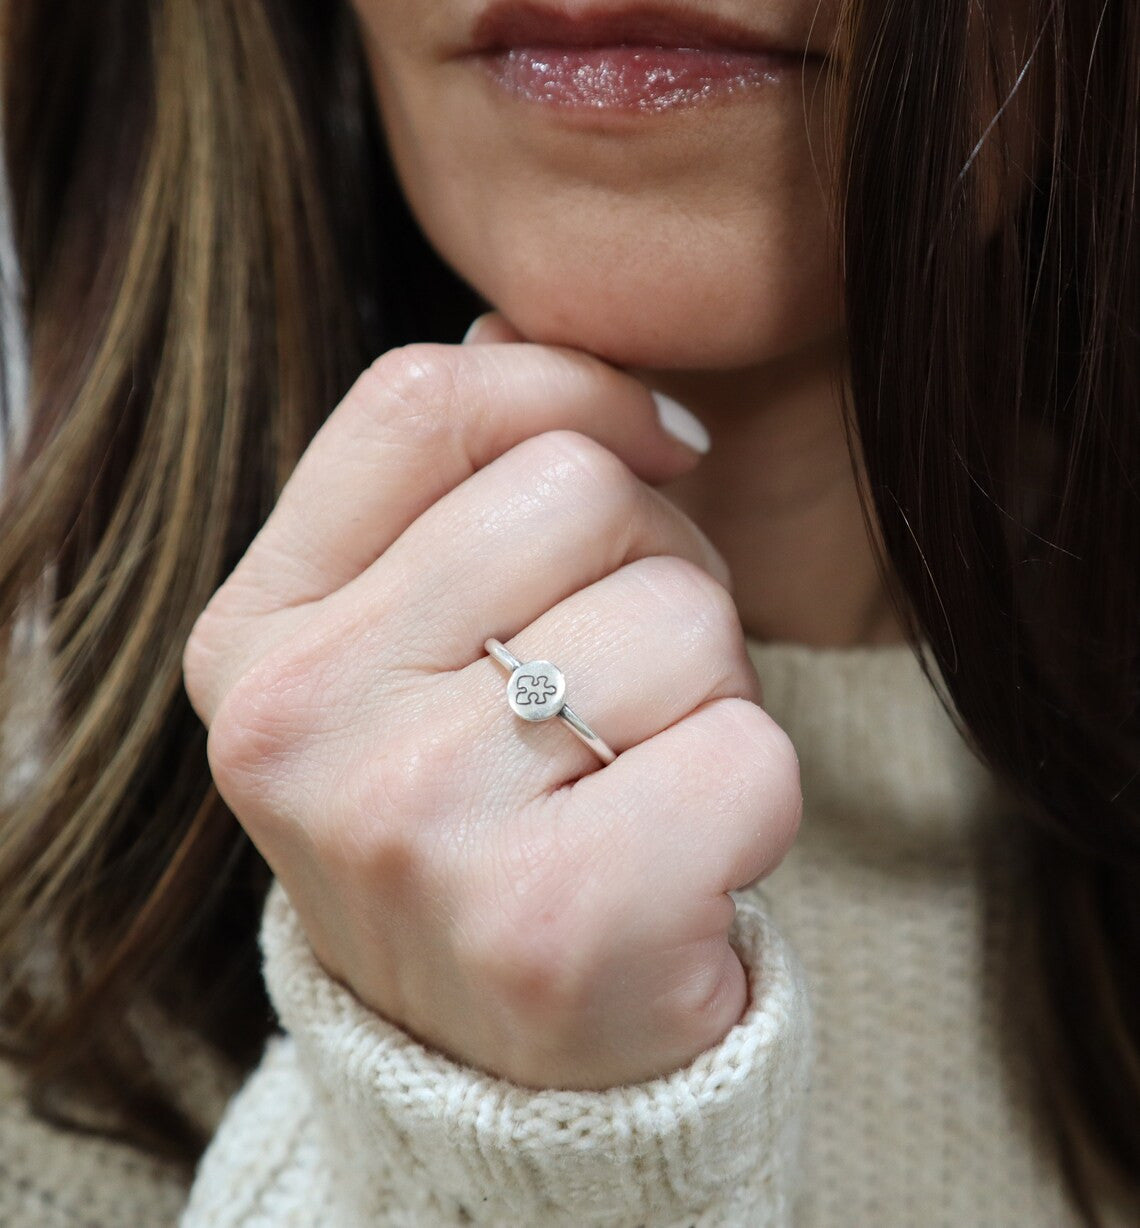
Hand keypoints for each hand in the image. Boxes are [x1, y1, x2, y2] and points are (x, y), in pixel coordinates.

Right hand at [182, 318, 802, 1090]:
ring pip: (683, 618)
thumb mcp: (412, 653)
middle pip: (583, 494)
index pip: (423, 404)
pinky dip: (755, 795)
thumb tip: (515, 328)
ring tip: (640, 775)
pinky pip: (750, 752)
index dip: (571, 388)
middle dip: (659, 568)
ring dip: (709, 689)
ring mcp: (414, 828)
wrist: (501, 1060)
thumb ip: (448, 489)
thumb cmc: (478, 822)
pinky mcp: (553, 926)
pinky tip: (682, 860)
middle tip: (625, 685)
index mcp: (257, 639)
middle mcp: (303, 724)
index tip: (662, 448)